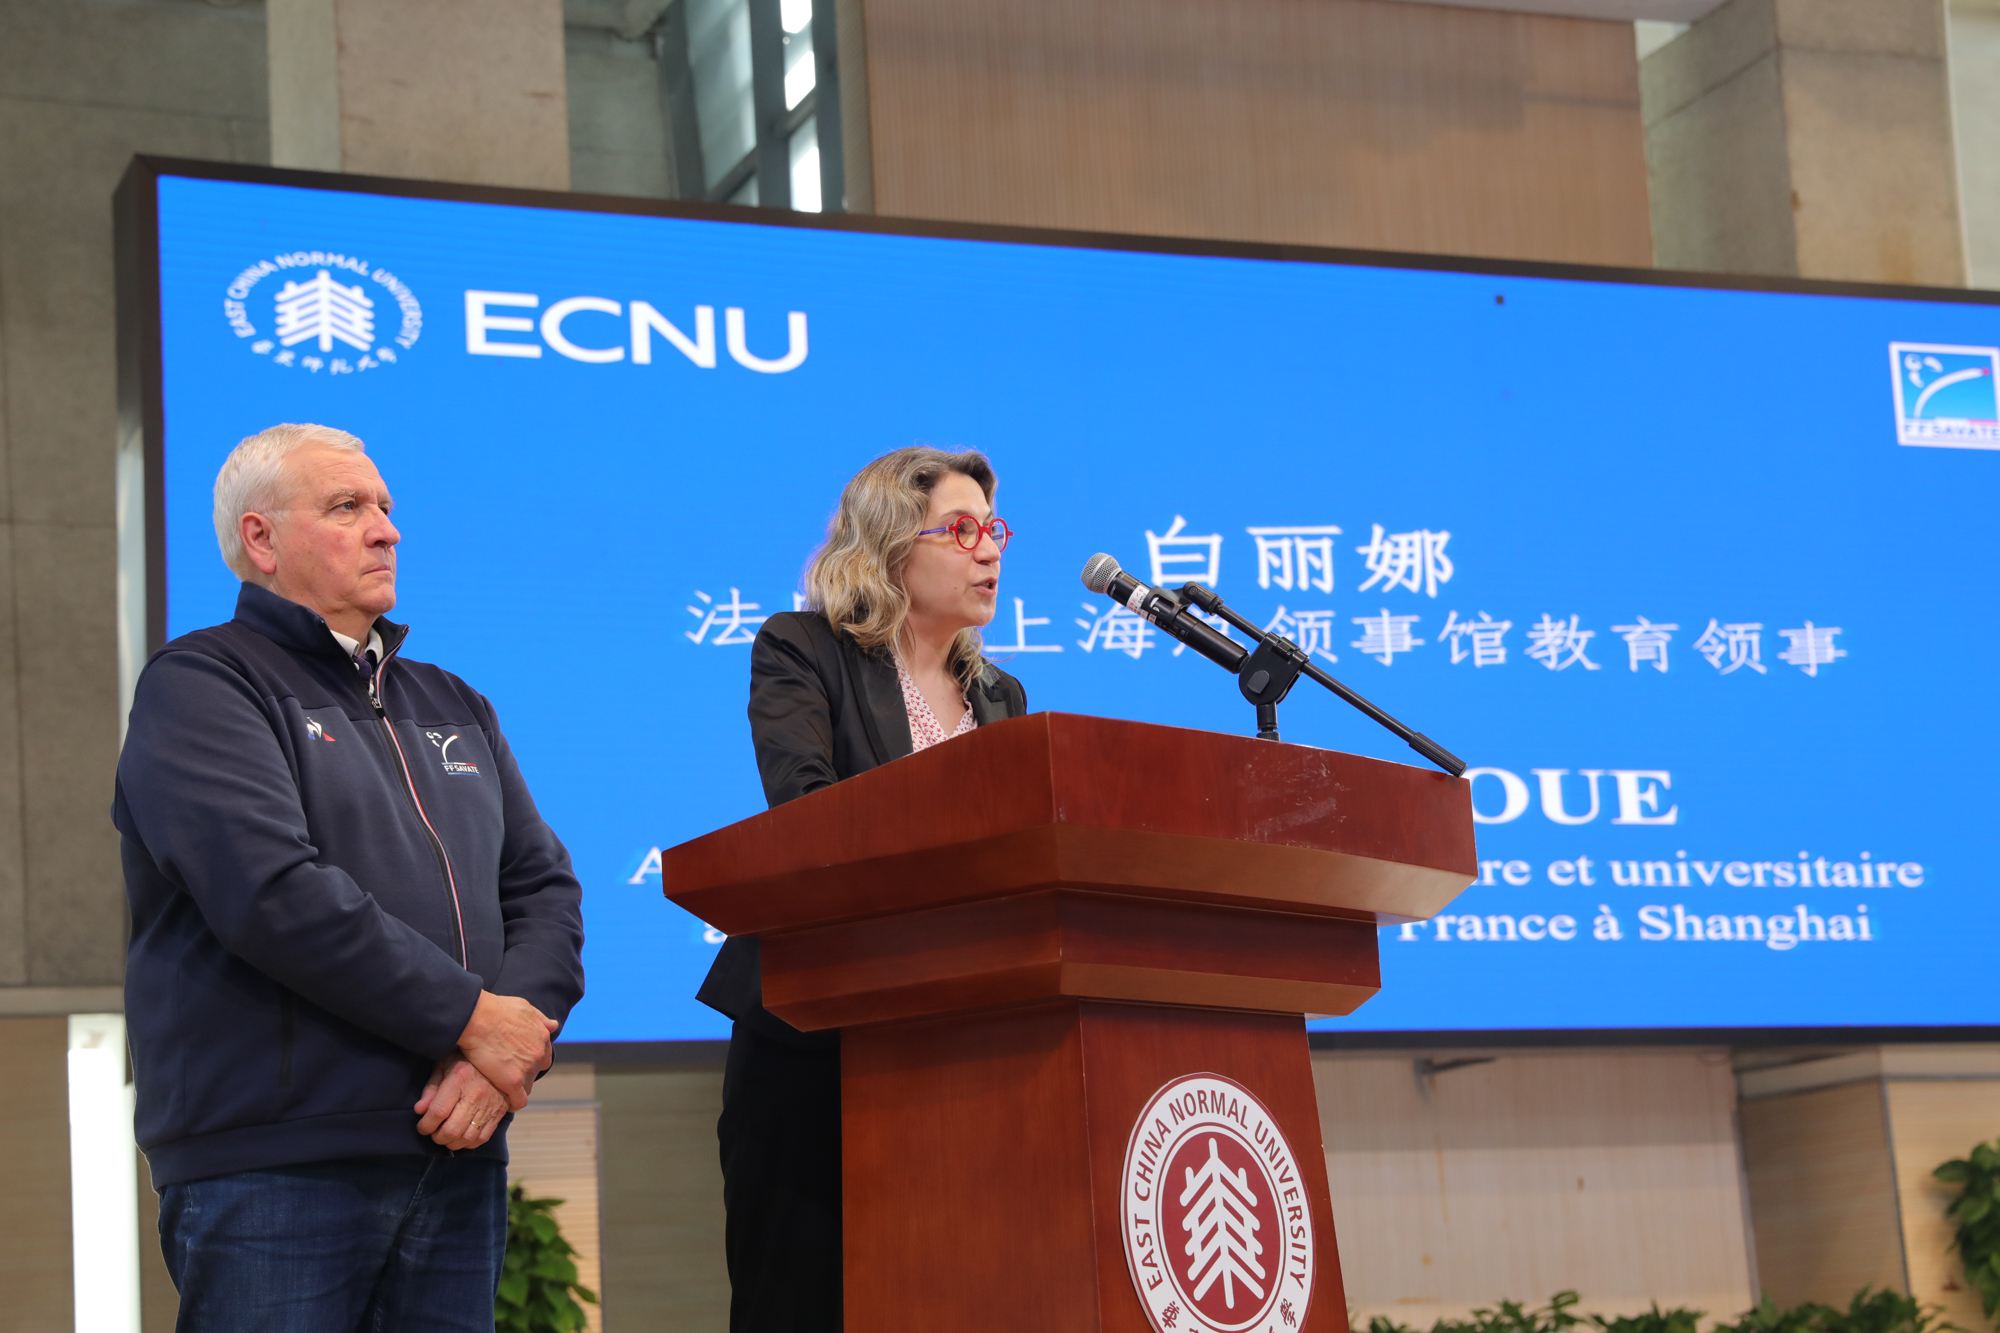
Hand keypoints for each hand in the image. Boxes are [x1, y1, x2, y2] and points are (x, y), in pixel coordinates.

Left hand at [414, 1052, 510, 1149]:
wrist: (500, 1058)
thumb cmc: (466, 1061)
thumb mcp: (444, 1066)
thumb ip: (431, 1088)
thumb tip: (419, 1110)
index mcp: (459, 1080)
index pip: (438, 1112)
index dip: (425, 1125)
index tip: (422, 1126)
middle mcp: (475, 1095)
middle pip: (452, 1129)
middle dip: (437, 1137)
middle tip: (434, 1133)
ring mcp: (489, 1106)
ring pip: (467, 1137)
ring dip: (452, 1143)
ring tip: (446, 1137)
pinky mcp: (498, 1114)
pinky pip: (482, 1138)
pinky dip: (468, 1144)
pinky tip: (461, 1137)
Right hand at [456, 991, 558, 1109]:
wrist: (479, 1017)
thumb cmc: (497, 1009)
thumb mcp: (524, 1007)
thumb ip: (539, 1018)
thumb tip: (554, 1025)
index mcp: (542, 1037)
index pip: (544, 1057)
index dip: (532, 1061)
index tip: (520, 1063)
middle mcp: (538, 1054)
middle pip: (535, 1072)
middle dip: (524, 1073)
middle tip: (507, 1074)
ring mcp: (527, 1069)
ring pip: (527, 1087)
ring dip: (517, 1088)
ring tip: (503, 1088)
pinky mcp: (512, 1082)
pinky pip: (519, 1101)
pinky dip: (513, 1103)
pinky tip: (506, 1103)